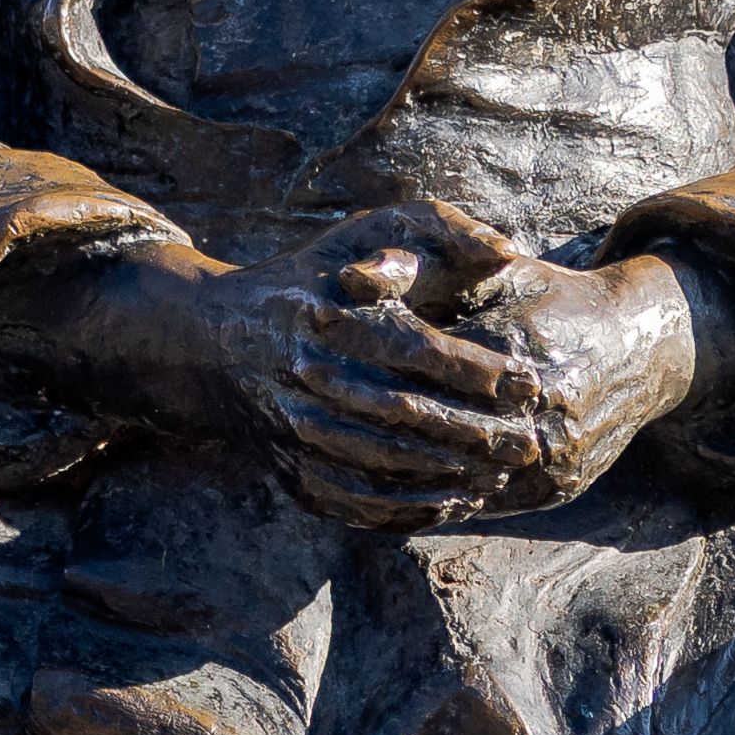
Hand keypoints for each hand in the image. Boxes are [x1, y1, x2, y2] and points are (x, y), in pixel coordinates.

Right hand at [0, 207, 716, 526]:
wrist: (179, 335)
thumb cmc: (293, 272)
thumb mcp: (364, 231)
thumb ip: (441, 230)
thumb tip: (513, 258)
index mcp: (329, 317)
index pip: (422, 353)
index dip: (489, 373)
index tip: (546, 381)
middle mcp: (308, 379)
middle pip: (413, 417)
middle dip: (485, 429)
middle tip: (554, 436)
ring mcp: (291, 430)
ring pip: (385, 463)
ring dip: (457, 473)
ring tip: (524, 473)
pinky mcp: (286, 465)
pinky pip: (352, 494)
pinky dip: (406, 502)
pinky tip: (460, 505)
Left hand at [276, 207, 698, 526]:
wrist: (641, 348)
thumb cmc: (555, 299)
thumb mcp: (496, 273)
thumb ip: (426, 268)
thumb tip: (352, 276)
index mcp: (526, 355)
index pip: (427, 362)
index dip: (364, 353)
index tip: (310, 351)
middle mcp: (547, 417)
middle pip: (432, 429)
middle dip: (362, 421)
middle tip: (295, 415)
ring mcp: (555, 462)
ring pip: (450, 478)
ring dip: (382, 474)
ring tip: (319, 462)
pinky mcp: (554, 491)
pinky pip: (474, 505)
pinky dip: (421, 501)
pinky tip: (370, 493)